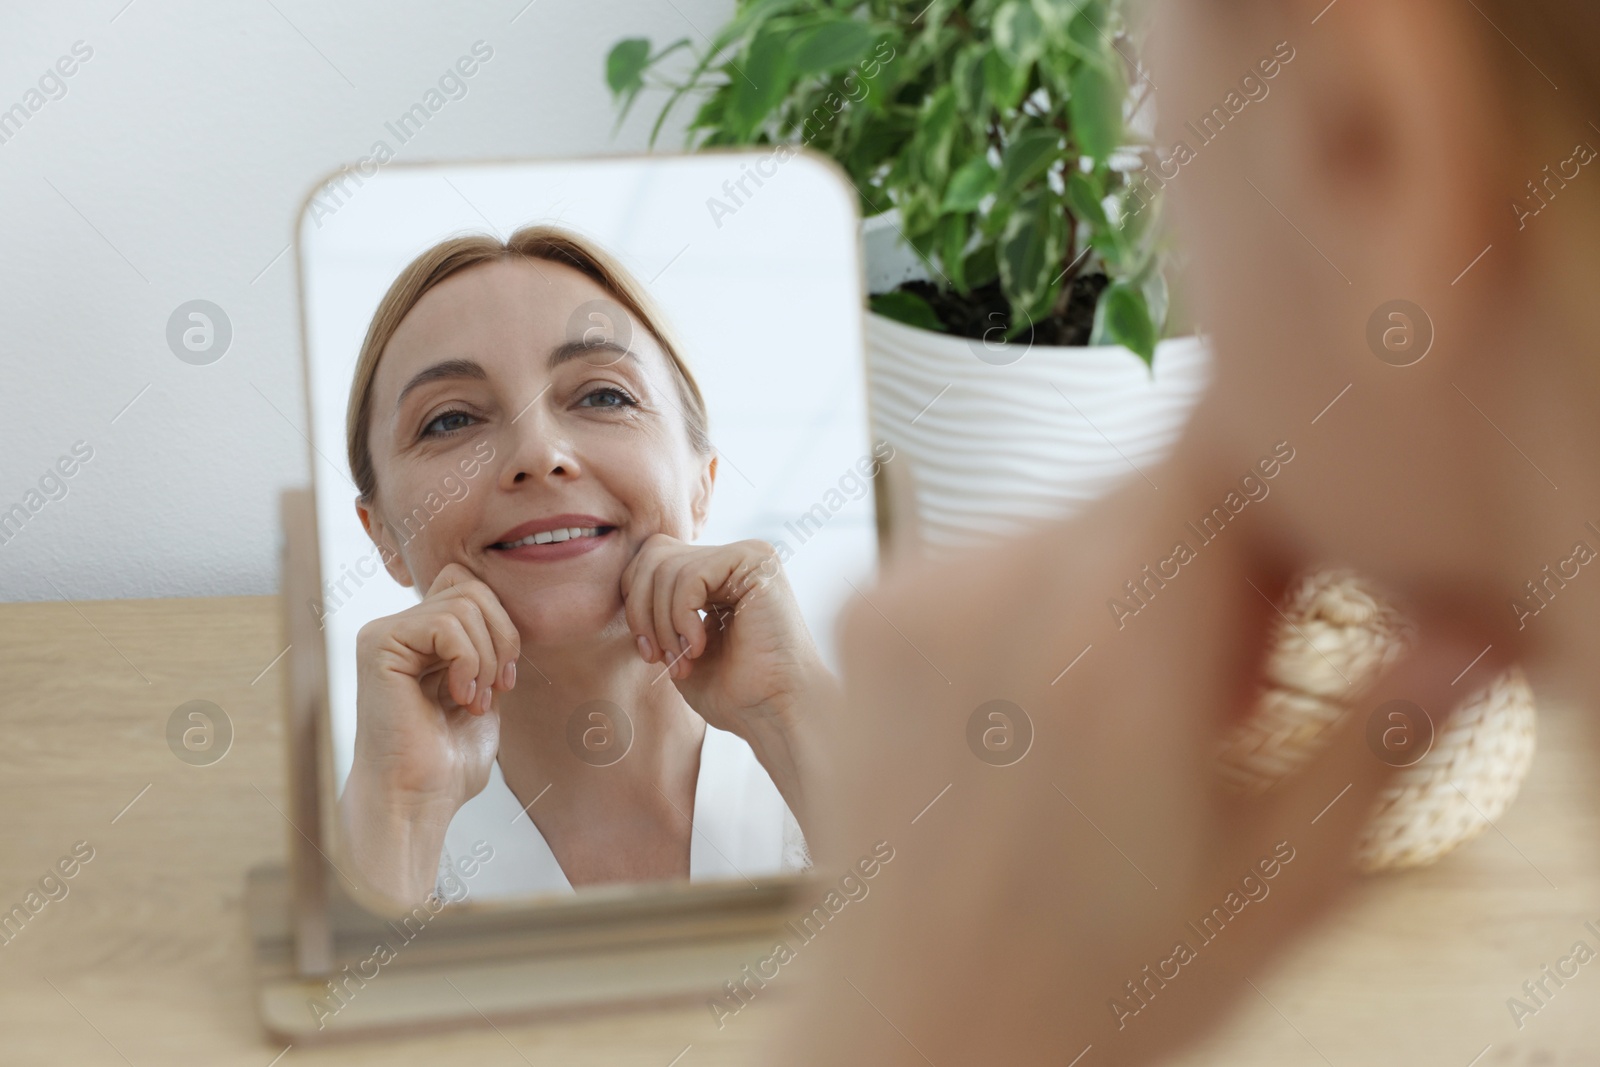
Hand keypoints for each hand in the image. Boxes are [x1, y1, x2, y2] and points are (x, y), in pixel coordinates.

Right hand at [340, 562, 520, 904]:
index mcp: (419, 638)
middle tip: (497, 688)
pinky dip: (468, 661)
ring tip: (474, 700)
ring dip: (486, 657)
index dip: (501, 624)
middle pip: (471, 588)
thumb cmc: (448, 760)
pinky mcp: (378, 645)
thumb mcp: (482, 690)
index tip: (505, 679)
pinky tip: (460, 697)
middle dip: (501, 638)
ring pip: (463, 603)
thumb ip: (487, 646)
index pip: (471, 588)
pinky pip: (444, 623)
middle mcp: (396, 629)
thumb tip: (505, 607)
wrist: (418, 800)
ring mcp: (383, 633)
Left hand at [620, 534, 836, 823]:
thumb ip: (656, 608)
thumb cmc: (733, 692)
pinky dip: (682, 617)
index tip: (650, 653)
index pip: (651, 561)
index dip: (637, 605)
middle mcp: (732, 558)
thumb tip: (626, 578)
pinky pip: (690, 576)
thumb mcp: (676, 645)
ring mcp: (747, 555)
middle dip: (643, 611)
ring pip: (668, 566)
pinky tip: (700, 647)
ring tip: (685, 660)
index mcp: (716, 575)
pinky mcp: (756, 561)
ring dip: (664, 623)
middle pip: (654, 554)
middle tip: (659, 656)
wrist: (776, 713)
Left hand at [771, 467, 1512, 1065]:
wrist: (917, 1036)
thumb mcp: (1276, 885)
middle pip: (1153, 486)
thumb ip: (1378, 737)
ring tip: (1120, 727)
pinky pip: (992, 555)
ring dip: (1125, 587)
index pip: (1226, 446)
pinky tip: (1039, 720)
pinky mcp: (868, 611)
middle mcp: (996, 588)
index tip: (1302, 602)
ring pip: (1076, 519)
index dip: (1290, 504)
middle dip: (1214, 565)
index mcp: (1115, 644)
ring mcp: (916, 592)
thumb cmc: (1094, 988)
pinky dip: (1039, 605)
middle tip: (1221, 703)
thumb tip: (1462, 633)